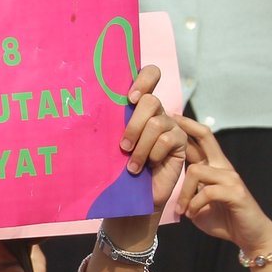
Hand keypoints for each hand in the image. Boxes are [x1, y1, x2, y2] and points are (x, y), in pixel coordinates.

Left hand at [119, 65, 186, 210]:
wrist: (133, 197)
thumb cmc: (117, 169)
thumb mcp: (110, 143)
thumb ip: (110, 124)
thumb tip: (91, 109)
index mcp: (139, 106)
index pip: (149, 75)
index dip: (143, 79)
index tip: (129, 98)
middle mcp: (157, 111)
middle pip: (150, 100)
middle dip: (134, 124)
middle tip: (123, 146)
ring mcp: (171, 125)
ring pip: (156, 122)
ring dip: (140, 146)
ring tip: (132, 164)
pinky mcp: (180, 141)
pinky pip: (166, 139)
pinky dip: (152, 155)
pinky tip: (146, 167)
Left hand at [175, 116, 271, 253]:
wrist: (250, 235)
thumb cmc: (223, 218)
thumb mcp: (198, 202)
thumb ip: (187, 189)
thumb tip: (166, 182)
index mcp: (214, 166)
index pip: (200, 140)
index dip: (185, 126)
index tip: (169, 116)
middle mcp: (223, 167)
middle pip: (206, 137)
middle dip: (186, 127)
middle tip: (170, 122)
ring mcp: (231, 178)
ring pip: (197, 170)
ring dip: (183, 193)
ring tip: (181, 209)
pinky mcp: (236, 193)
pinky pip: (207, 192)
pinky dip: (194, 204)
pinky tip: (191, 214)